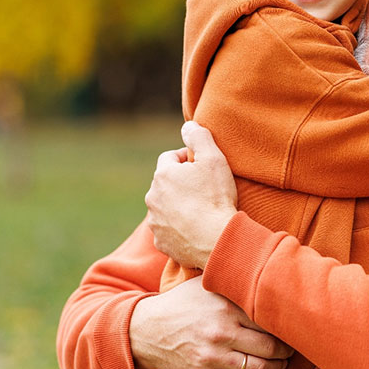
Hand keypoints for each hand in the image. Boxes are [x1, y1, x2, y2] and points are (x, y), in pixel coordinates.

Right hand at [129, 276, 292, 368]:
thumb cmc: (182, 304)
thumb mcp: (207, 286)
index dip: (285, 327)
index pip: (268, 320)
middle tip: (292, 350)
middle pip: (269, 348)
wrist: (146, 330)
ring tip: (281, 365)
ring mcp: (211, 358)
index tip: (293, 327)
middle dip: (286, 351)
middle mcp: (221, 333)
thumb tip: (268, 275)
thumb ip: (234, 285)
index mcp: (226, 308)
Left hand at [145, 122, 237, 268]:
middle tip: (204, 188)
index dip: (187, 158)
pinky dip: (179, 228)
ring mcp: (155, 222)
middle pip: (165, 183)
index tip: (203, 166)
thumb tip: (187, 125)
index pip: (170, 157)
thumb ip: (199, 137)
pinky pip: (168, 230)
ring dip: (178, 206)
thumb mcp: (214, 159)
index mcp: (163, 175)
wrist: (216, 240)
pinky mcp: (161, 242)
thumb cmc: (216, 198)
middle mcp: (153, 197)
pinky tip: (196, 229)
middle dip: (181, 183)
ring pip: (165, 207)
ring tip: (201, 210)